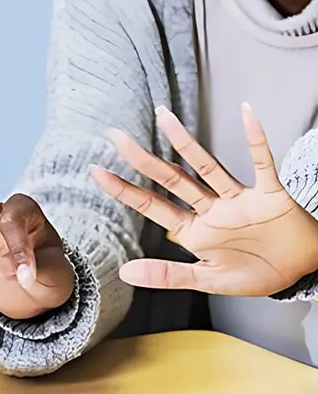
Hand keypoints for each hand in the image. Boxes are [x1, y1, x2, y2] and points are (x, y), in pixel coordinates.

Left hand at [91, 104, 317, 295]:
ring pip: (206, 166)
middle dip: (143, 159)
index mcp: (193, 230)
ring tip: (163, 118)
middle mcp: (210, 208)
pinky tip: (246, 113)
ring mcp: (237, 198)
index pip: (152, 205)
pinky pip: (262, 162)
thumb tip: (125, 273)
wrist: (303, 271)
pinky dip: (256, 139)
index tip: (96, 171)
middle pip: (171, 179)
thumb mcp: (209, 280)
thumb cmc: (257, 273)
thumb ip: (169, 275)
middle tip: (115, 137)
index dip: (124, 190)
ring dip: (185, 143)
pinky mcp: (268, 194)